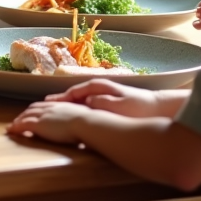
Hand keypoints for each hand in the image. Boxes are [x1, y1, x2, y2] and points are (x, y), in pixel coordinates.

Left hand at [5, 101, 87, 143]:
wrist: (86, 122)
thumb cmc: (90, 122)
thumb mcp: (84, 115)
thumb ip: (80, 116)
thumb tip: (84, 121)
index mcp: (60, 105)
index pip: (44, 106)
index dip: (36, 109)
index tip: (32, 112)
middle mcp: (49, 108)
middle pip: (32, 109)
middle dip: (25, 113)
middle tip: (18, 118)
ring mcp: (43, 115)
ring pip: (26, 116)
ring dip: (18, 120)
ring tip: (12, 125)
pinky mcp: (38, 124)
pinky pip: (23, 125)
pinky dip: (15, 127)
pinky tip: (10, 130)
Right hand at [44, 79, 162, 117]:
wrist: (158, 107)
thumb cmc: (139, 107)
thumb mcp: (120, 105)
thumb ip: (102, 102)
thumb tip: (87, 101)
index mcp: (99, 87)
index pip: (74, 92)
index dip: (59, 99)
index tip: (46, 104)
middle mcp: (98, 88)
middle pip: (73, 94)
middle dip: (59, 100)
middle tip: (43, 106)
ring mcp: (103, 94)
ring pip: (79, 99)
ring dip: (67, 104)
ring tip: (53, 109)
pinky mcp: (108, 102)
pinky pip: (86, 104)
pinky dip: (77, 108)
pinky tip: (73, 114)